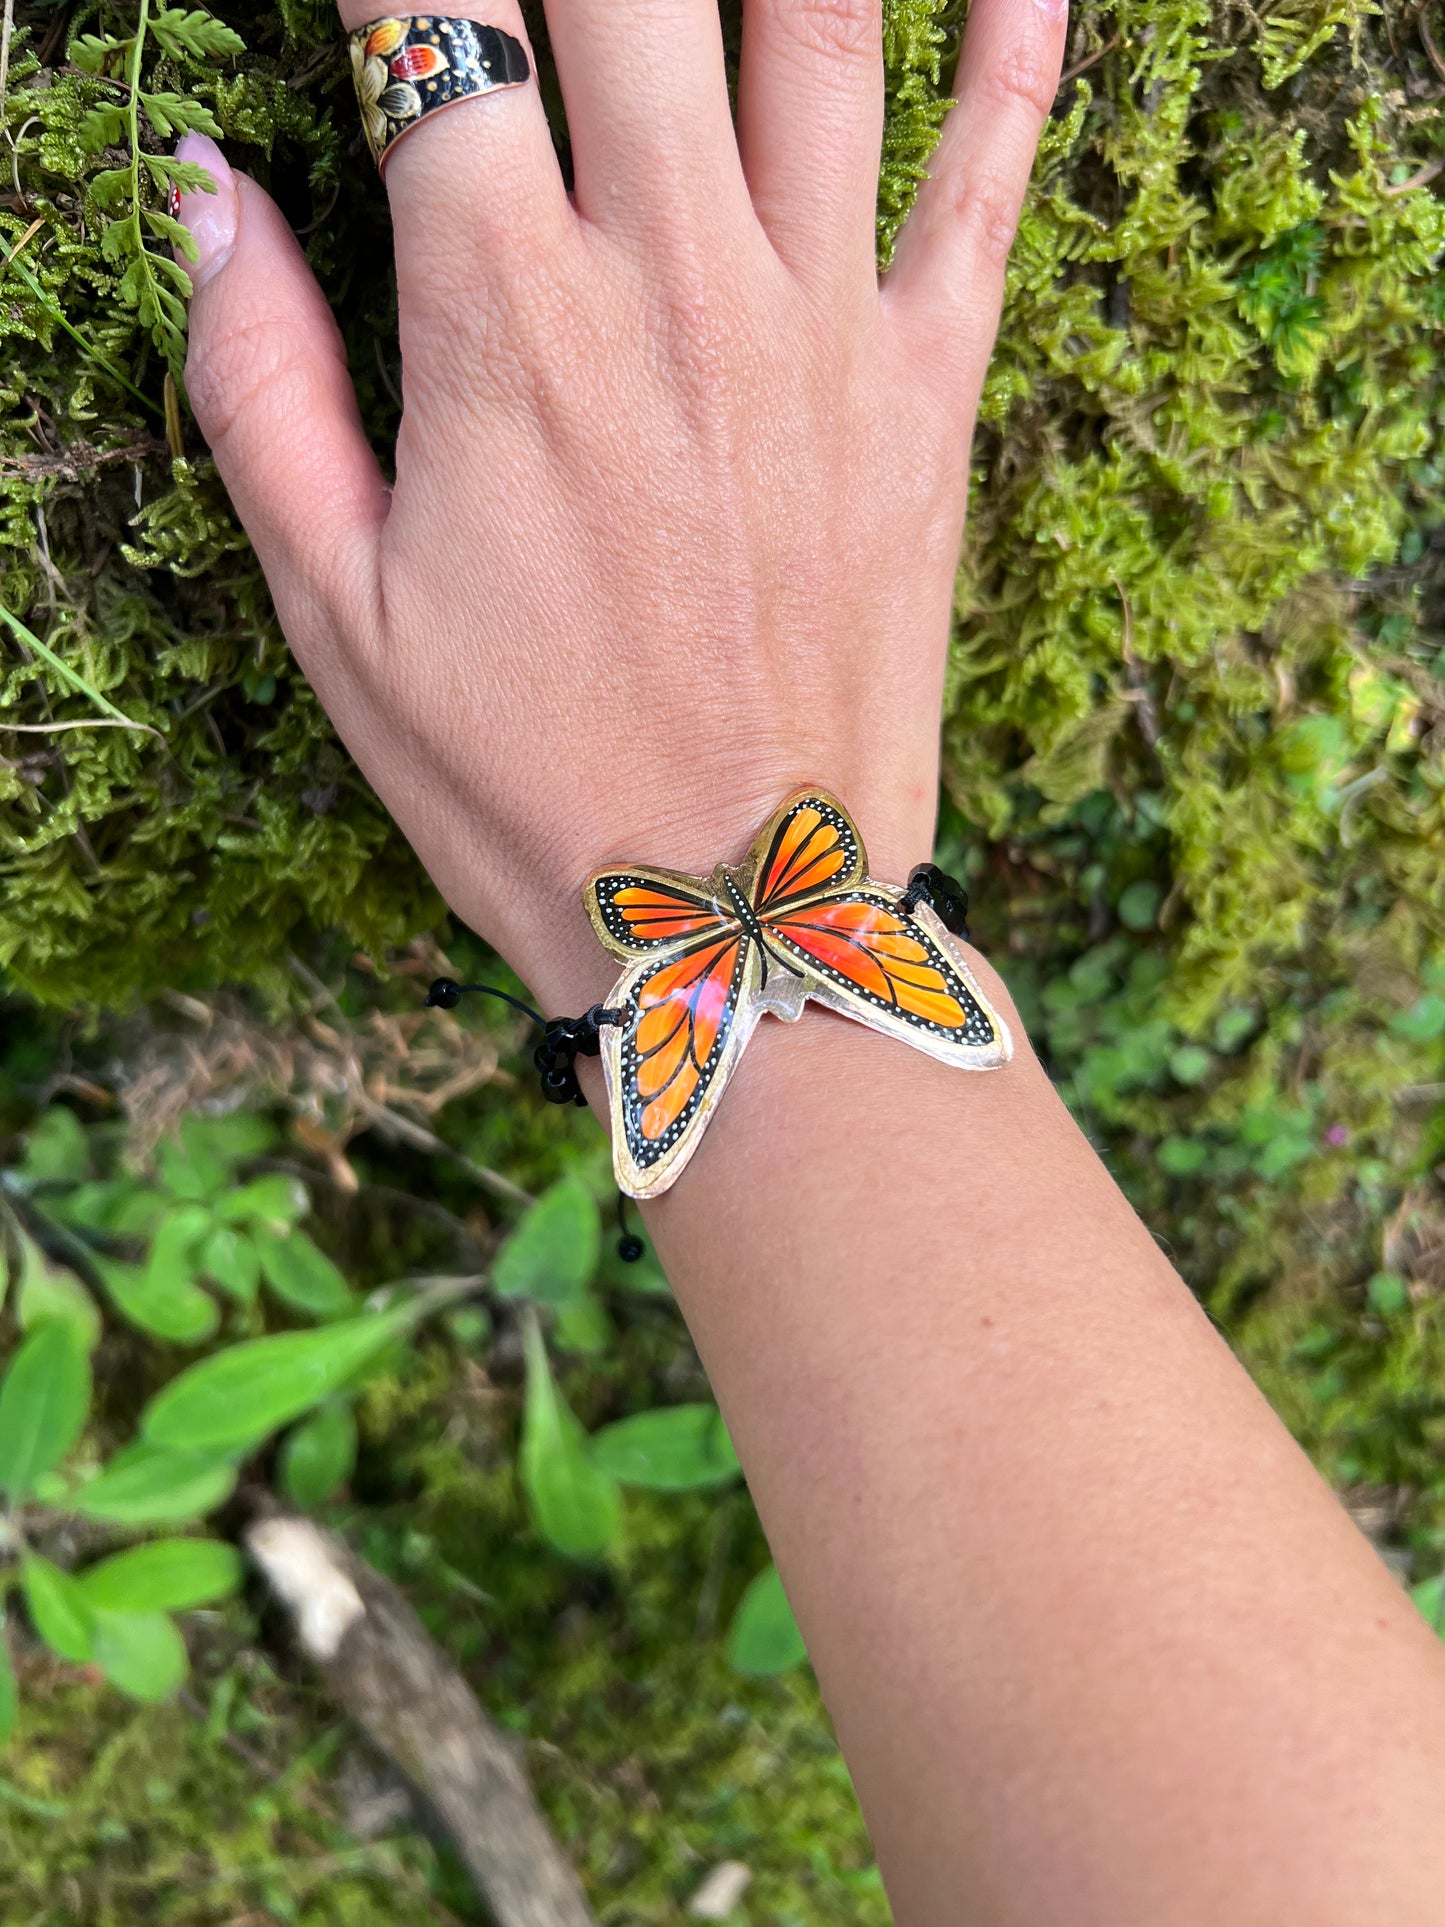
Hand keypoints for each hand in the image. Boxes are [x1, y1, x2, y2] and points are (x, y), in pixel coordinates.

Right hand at [175, 0, 1066, 1012]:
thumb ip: (256, 382)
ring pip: (821, 19)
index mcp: (506, 323)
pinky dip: (1015, 42)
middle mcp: (675, 280)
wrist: (735, 914)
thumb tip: (203, 188)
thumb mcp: (335, 611)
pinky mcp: (927, 388)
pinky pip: (992, 172)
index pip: (436, 19)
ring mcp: (824, 324)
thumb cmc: (522, 780)